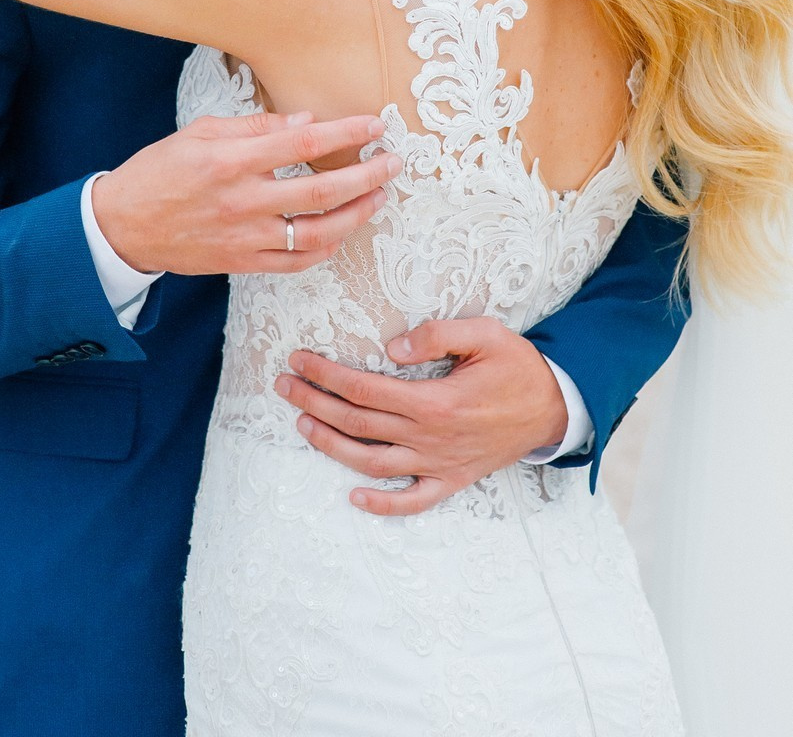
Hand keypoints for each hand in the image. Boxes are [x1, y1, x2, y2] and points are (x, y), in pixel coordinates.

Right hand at [91, 110, 401, 275]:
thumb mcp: (200, 132)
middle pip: (321, 191)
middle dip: (366, 175)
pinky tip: (342, 230)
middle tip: (392, 162)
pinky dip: (326, 247)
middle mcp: (243, 200)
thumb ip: (255, 127)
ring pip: (317, 232)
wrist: (123, 225)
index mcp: (231, 160)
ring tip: (378, 196)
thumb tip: (307, 122)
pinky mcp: (243, 263)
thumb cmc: (160, 171)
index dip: (345, 133)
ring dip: (356, 214)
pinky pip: (297, 261)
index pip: (302, 143)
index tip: (374, 124)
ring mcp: (245, 237)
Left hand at [275, 316, 569, 515]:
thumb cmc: (517, 365)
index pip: (364, 387)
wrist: (556, 407)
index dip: (326, 374)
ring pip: (372, 462)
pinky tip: (354, 497)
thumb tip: (393, 347)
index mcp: (435, 401)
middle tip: (283, 385)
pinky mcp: (452, 480)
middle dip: (314, 403)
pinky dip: (382, 505)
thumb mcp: (485, 334)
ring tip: (303, 424)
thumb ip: (437, 335)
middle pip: (358, 422)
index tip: (298, 360)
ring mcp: (440, 464)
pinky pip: (413, 502)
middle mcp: (431, 438)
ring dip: (332, 446)